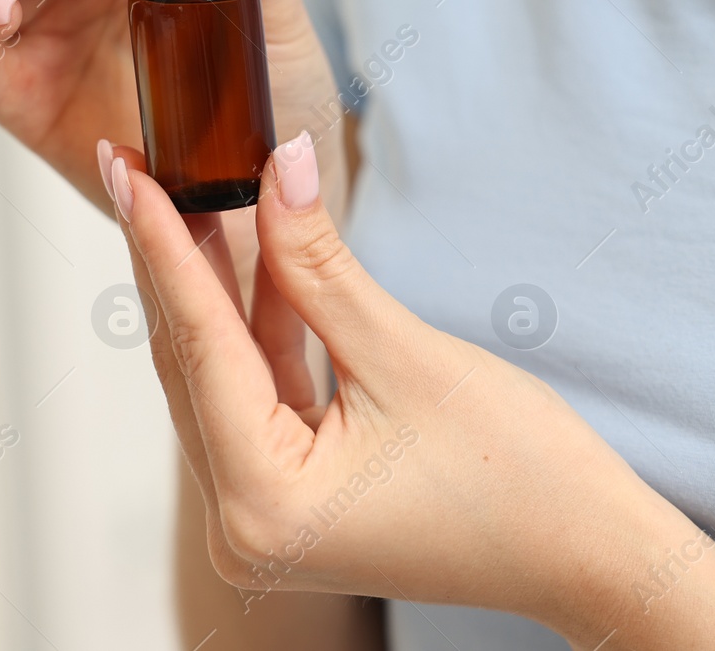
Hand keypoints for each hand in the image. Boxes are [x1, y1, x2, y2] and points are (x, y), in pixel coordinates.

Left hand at [100, 131, 629, 626]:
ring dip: (215, 288)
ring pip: (219, 376)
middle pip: (191, 362)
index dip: (162, 244)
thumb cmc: (521, 476)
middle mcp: (244, 524)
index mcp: (264, 502)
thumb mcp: (405, 353)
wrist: (587, 550)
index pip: (197, 344)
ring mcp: (265, 518)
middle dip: (171, 258)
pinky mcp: (292, 500)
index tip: (128, 169)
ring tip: (188, 193)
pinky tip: (255, 258)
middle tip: (136, 165)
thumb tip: (278, 167)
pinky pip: (257, 396)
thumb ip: (322, 264)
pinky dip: (259, 330)